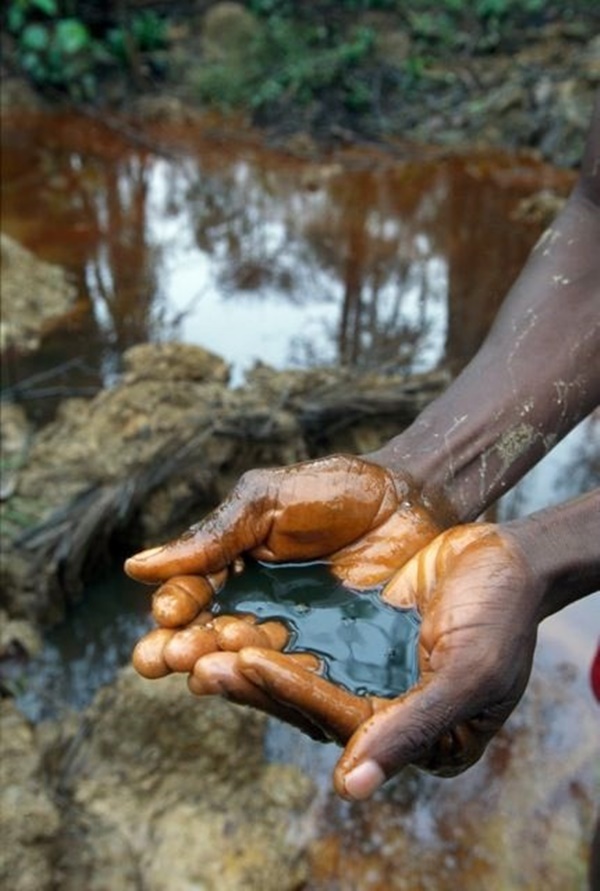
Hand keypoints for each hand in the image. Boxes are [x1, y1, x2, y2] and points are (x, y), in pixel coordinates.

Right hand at [125, 453, 443, 739]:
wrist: (410, 500)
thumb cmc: (335, 492)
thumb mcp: (267, 501)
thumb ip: (213, 536)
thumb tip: (138, 567)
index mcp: (234, 573)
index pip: (192, 597)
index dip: (176, 609)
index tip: (165, 618)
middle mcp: (258, 611)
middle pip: (212, 639)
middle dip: (187, 649)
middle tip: (170, 659)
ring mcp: (296, 638)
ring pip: (251, 662)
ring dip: (223, 669)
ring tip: (203, 674)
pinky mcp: (335, 659)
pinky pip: (302, 674)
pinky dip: (277, 681)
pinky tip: (259, 680)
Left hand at [222, 523, 541, 798]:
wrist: (509, 557)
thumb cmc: (501, 617)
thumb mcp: (468, 674)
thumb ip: (412, 728)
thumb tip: (351, 789)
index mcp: (411, 736)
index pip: (339, 720)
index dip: (290, 691)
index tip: (243, 663)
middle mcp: (379, 710)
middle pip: (304, 702)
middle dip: (249, 680)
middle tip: (194, 660)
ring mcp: (364, 672)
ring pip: (295, 671)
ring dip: (245, 656)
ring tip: (195, 642)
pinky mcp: (353, 638)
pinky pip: (303, 638)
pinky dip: (267, 630)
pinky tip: (227, 617)